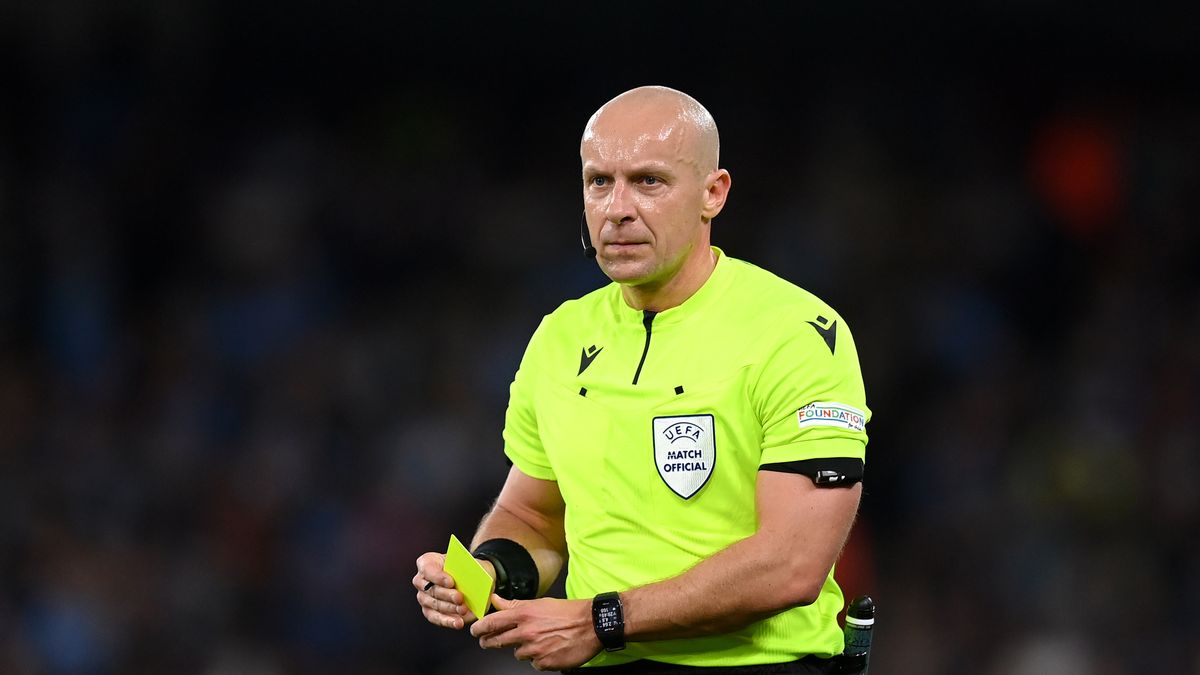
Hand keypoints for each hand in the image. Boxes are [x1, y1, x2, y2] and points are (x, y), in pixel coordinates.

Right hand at [413, 551, 493, 629]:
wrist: (466, 576)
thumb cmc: (462, 567)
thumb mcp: (465, 563)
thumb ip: (464, 569)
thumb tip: (471, 580)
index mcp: (426, 562)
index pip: (428, 569)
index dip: (439, 577)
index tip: (451, 582)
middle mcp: (420, 580)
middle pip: (432, 589)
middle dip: (447, 595)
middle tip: (460, 598)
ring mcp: (423, 597)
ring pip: (434, 604)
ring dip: (449, 608)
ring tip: (463, 610)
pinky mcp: (428, 611)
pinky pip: (436, 617)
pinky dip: (448, 621)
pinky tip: (458, 623)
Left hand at [471, 594, 601, 670]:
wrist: (592, 625)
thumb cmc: (568, 612)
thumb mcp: (539, 603)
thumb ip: (514, 604)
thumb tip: (496, 600)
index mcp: (524, 615)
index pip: (492, 623)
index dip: (479, 628)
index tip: (474, 631)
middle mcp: (526, 632)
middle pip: (497, 641)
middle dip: (489, 642)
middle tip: (488, 641)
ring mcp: (535, 650)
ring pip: (518, 653)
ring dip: (523, 649)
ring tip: (538, 640)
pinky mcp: (544, 663)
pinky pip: (534, 663)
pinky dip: (538, 658)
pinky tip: (549, 648)